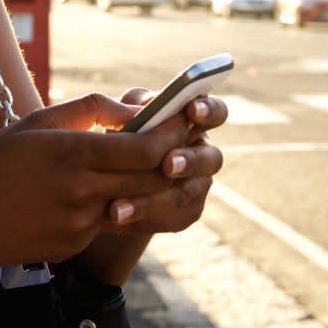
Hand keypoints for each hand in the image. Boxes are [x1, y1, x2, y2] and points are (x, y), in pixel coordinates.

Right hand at [0, 92, 190, 271]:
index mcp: (70, 153)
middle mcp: (82, 191)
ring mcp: (80, 224)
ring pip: (134, 201)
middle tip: (181, 140)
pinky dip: (110, 202)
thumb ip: (86, 111)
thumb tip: (130, 110)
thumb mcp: (31, 123)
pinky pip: (105, 220)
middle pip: (151, 178)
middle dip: (173, 157)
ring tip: (145, 162)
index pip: (144, 148)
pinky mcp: (74, 245)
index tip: (184, 118)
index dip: (172, 134)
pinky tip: (90, 190)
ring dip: (146, 182)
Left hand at [100, 90, 227, 235]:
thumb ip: (133, 108)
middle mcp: (203, 152)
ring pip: (187, 195)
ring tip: (119, 208)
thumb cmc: (122, 128)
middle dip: (189, 162)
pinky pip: (173, 219)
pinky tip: (116, 220)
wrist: (112, 172)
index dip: (208, 110)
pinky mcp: (187, 211)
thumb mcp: (124, 112)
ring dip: (154, 201)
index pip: (215, 112)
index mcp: (193, 121)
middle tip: (167, 166)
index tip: (192, 110)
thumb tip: (137, 113)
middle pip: (210, 159)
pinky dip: (144, 219)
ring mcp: (199, 184)